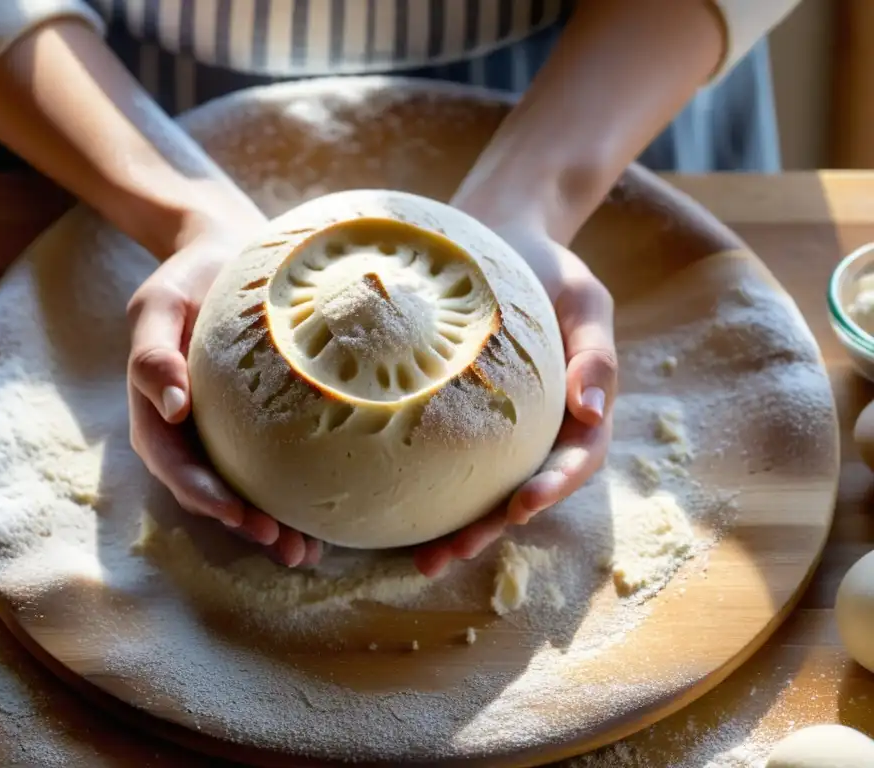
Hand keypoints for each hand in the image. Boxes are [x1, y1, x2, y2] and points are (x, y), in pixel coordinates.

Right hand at [126, 217, 324, 567]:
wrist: (227, 253)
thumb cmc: (189, 278)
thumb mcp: (158, 303)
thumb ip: (152, 352)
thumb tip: (173, 408)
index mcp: (159, 410)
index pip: (174, 464)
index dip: (202, 494)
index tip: (235, 514)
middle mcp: (191, 431)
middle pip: (212, 490)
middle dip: (244, 524)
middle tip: (283, 547)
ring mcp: (226, 431)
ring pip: (245, 488)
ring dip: (271, 525)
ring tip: (306, 554)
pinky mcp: (262, 423)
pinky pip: (275, 465)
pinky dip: (295, 496)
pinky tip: (327, 520)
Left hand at [413, 213, 616, 577]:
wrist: (500, 237)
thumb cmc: (548, 270)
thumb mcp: (586, 300)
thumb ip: (595, 352)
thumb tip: (594, 411)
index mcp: (574, 411)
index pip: (573, 461)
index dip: (552, 488)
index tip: (523, 506)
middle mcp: (536, 431)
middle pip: (520, 492)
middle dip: (489, 529)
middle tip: (451, 553)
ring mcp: (496, 430)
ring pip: (479, 489)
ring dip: (455, 528)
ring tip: (421, 560)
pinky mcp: (455, 417)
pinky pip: (443, 458)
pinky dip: (424, 489)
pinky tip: (390, 510)